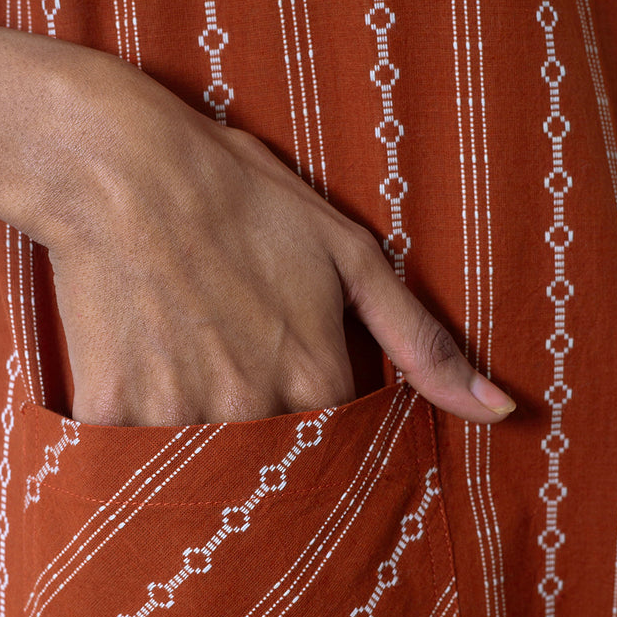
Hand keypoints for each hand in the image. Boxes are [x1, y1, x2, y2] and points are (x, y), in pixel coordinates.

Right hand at [43, 57, 514, 425]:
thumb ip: (425, 344)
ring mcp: (182, 414)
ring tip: (175, 334)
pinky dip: (131, 399)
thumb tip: (501, 411)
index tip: (269, 349)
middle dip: (241, 402)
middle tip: (214, 336)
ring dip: (184, 402)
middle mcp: (255, 410)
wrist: (120, 166)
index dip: (297, 394)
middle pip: (259, 450)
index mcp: (318, 381)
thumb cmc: (242, 199)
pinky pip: (130, 436)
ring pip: (193, 448)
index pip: (327, 440)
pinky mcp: (114, 409)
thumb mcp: (351, 259)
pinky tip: (133, 343)